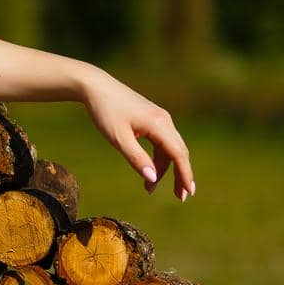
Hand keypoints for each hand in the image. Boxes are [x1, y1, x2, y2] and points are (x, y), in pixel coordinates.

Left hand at [79, 69, 195, 200]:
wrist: (96, 87)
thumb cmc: (105, 112)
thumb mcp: (119, 139)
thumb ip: (137, 159)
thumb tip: (153, 179)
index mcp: (159, 124)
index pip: (178, 154)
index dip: (184, 175)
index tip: (187, 193)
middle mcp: (164, 120)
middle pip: (179, 152)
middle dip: (180, 175)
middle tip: (180, 197)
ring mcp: (159, 118)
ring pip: (168, 148)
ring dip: (163, 168)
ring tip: (150, 189)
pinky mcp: (152, 118)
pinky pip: (161, 142)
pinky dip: (157, 157)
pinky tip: (149, 169)